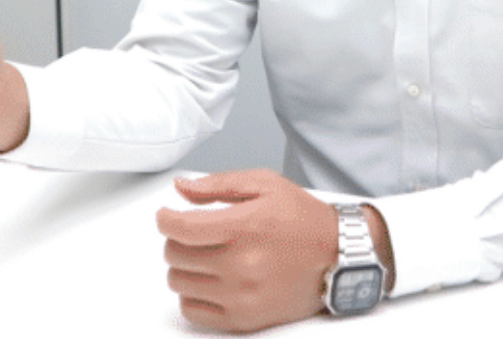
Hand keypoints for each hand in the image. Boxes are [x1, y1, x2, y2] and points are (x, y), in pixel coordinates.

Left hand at [157, 169, 337, 332]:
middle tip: (192, 233)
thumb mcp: (265, 184)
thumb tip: (181, 188)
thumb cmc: (304, 219)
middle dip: (176, 239)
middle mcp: (241, 264)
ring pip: (179, 282)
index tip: (166, 216)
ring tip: (203, 255)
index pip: (180, 228)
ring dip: (184, 266)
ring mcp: (241, 295)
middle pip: (174, 255)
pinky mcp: (243, 318)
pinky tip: (208, 280)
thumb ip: (218, 184)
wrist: (338, 256)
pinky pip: (192, 311)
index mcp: (245, 226)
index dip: (165, 219)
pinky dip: (192, 294)